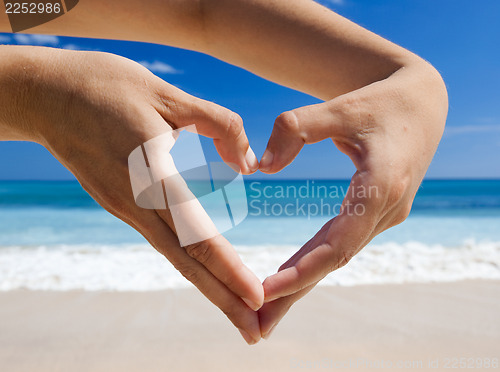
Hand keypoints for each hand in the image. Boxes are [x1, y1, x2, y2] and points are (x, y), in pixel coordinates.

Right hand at [5, 46, 263, 343]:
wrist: (46, 93)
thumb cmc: (107, 84)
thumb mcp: (168, 93)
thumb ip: (218, 124)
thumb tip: (249, 163)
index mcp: (150, 173)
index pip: (197, 232)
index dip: (228, 268)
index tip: (256, 297)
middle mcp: (136, 202)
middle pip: (186, 260)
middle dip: (222, 298)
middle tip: (254, 332)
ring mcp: (124, 206)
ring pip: (173, 254)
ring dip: (206, 286)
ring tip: (235, 309)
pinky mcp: (119, 203)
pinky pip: (160, 237)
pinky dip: (187, 261)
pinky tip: (204, 270)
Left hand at [258, 60, 447, 337]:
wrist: (421, 102)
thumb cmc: (379, 100)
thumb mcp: (339, 107)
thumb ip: (296, 129)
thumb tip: (260, 167)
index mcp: (382, 186)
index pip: (341, 241)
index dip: (304, 268)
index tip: (266, 290)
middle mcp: (387, 209)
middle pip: (335, 262)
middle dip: (295, 294)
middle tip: (256, 328)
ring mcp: (384, 214)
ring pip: (337, 257)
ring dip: (302, 284)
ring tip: (265, 313)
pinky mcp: (376, 213)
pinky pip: (340, 244)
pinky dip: (313, 263)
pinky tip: (289, 277)